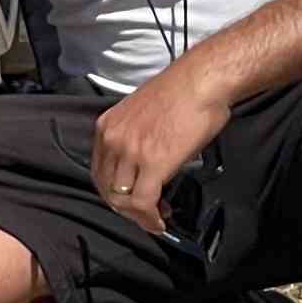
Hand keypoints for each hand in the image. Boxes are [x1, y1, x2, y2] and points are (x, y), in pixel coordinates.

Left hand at [91, 69, 233, 238]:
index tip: (130, 200)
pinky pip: (143, 202)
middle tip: (144, 214)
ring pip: (123, 199)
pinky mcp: (152, 163)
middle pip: (107, 188)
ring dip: (138, 215)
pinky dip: (150, 218)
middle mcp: (113, 139)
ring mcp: (130, 151)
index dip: (114, 193)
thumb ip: (135, 139)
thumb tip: (144, 165)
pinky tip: (160, 221)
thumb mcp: (142, 114)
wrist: (202, 81)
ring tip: (156, 218)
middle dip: (125, 208)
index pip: (99, 172)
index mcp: (107, 126)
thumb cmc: (183, 93)